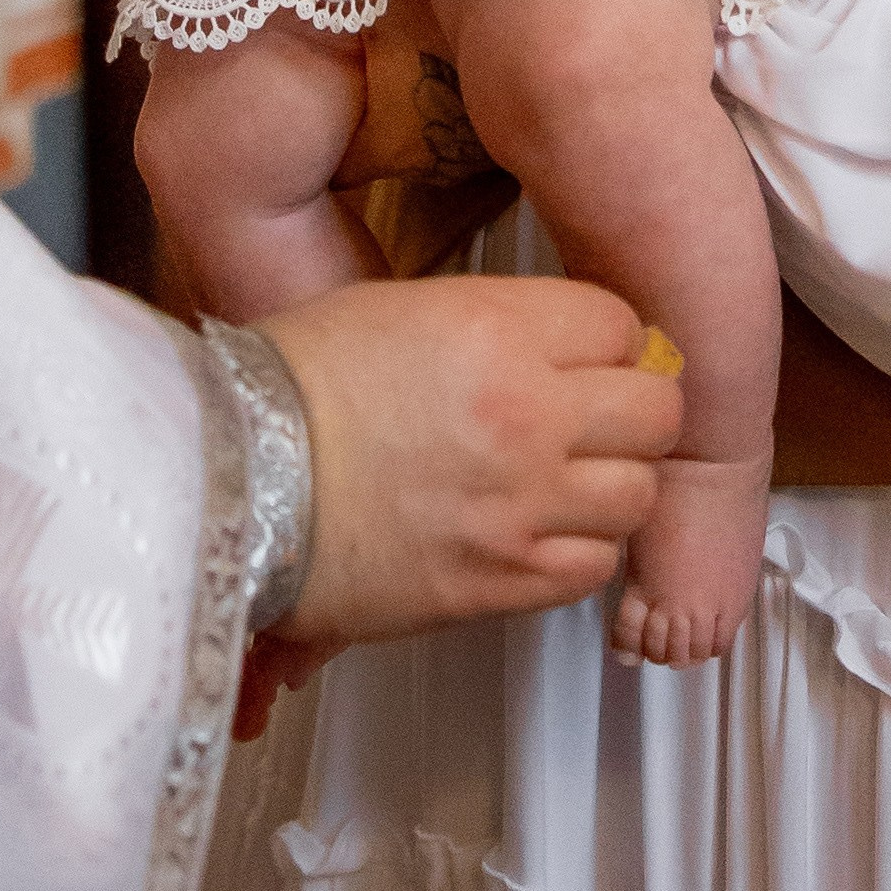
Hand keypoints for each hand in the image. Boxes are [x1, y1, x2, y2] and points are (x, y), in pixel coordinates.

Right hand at [260, 274, 680, 648]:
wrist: (233, 481)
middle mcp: (530, 414)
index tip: (588, 355)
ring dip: (612, 485)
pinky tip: (533, 532)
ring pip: (640, 495)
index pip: (622, 324)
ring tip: (564, 481)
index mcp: (499, 329)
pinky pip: (593, 568)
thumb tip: (558, 348)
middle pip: (657, 410)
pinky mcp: (503, 581)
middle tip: (598, 418)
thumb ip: (492, 322)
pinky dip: (578, 552)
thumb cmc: (292, 387)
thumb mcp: (397, 308)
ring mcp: (524, 504)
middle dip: (633, 410)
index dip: (607, 339)